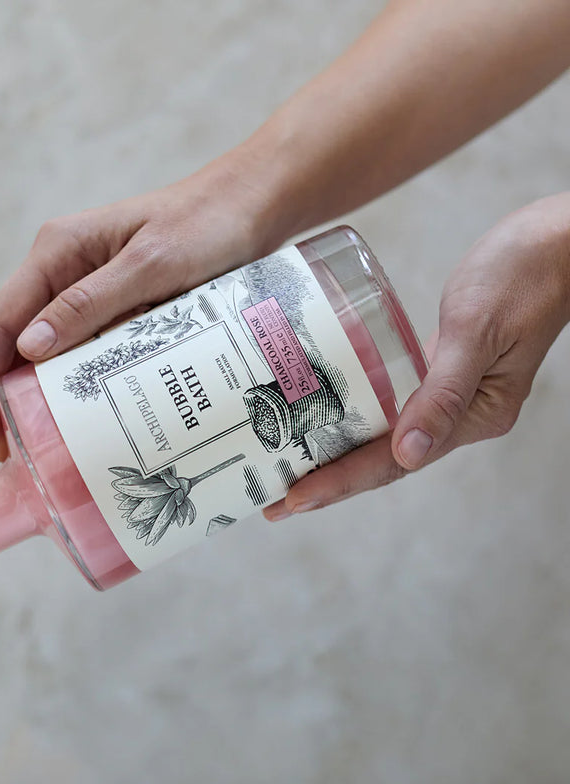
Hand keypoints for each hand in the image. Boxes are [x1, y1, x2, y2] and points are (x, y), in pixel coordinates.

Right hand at [0, 148, 280, 460]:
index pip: (0, 320)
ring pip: (48, 348)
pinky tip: (82, 414)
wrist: (251, 206)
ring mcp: (89, 289)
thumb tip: (28, 350)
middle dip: (5, 395)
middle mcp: (63, 269)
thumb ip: (89, 302)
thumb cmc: (206, 223)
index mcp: (57, 251)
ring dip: (37, 393)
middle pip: (14, 339)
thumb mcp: (150, 264)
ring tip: (41, 444)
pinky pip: (85, 347)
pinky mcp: (116, 305)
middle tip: (13, 450)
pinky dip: (76, 381)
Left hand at [264, 193, 569, 520]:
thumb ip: (444, 393)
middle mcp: (459, 416)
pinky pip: (389, 407)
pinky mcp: (437, 372)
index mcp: (475, 415)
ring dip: (337, 461)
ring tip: (288, 477)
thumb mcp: (477, 333)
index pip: (395, 462)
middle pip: (383, 461)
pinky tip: (324, 426)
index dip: (341, 482)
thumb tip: (409, 454)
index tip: (295, 499)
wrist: (556, 245)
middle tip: (275, 504)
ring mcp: (448, 396)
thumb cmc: (523, 277)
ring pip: (383, 439)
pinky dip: (355, 423)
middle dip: (328, 484)